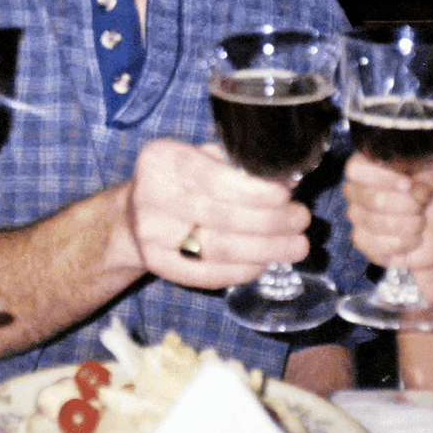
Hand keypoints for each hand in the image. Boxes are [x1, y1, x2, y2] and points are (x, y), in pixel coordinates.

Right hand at [124, 139, 314, 288]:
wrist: (130, 217)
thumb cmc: (179, 181)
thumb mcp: (198, 158)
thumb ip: (236, 165)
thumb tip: (287, 179)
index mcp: (162, 160)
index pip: (210, 177)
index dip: (252, 191)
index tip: (286, 196)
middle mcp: (150, 196)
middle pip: (219, 216)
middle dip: (270, 221)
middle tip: (301, 219)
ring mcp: (151, 236)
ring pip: (217, 249)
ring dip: (265, 250)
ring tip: (296, 245)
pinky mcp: (158, 266)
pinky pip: (206, 274)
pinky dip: (241, 271)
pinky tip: (265, 263)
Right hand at [342, 151, 432, 274]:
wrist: (432, 231)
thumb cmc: (429, 199)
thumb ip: (426, 178)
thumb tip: (412, 189)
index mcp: (368, 166)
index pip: (357, 168)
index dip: (382, 177)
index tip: (408, 184)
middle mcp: (355, 189)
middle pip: (371, 198)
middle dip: (406, 205)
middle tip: (420, 207)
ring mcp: (355, 216)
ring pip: (374, 223)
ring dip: (408, 225)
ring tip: (420, 223)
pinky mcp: (361, 241)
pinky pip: (375, 244)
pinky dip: (402, 243)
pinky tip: (412, 239)